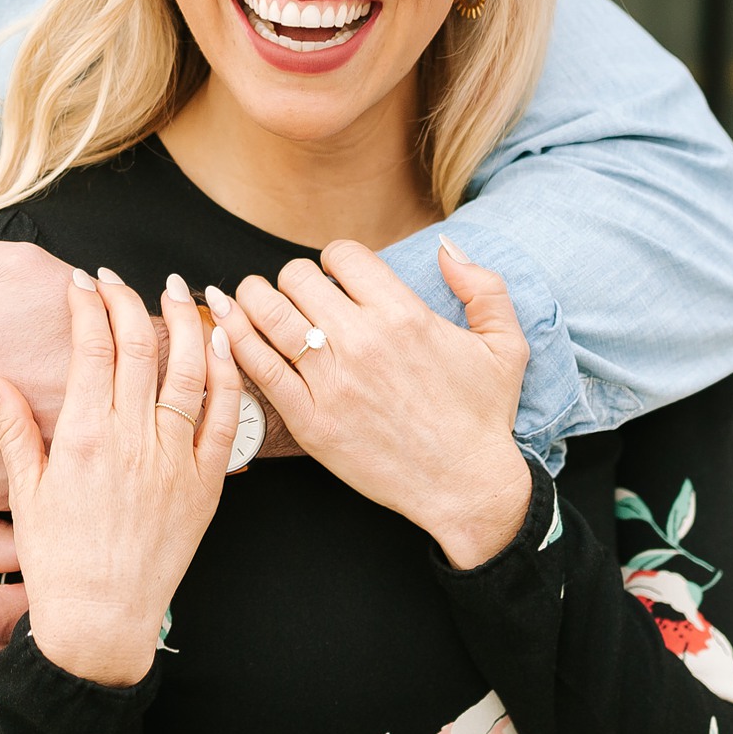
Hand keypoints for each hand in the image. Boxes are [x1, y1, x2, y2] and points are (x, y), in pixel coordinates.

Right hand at [0, 270, 239, 685]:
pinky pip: (226, 417)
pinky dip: (226, 373)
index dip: (88, 305)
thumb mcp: (24, 489)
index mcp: (83, 437)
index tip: (83, 282)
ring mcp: (174, 459)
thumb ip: (11, 426)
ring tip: (174, 289)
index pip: (91, 347)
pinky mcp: (206, 482)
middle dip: (128, 300)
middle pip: (139, 345)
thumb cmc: (58, 559)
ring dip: (183, 320)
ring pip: (188, 370)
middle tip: (119, 278)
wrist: (102, 620)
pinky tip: (220, 342)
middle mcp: (132, 440)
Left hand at [211, 237, 532, 567]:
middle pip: (296, 277)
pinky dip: (235, 337)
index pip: (343, 255)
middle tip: (299, 296)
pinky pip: (258, 365)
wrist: (467, 487)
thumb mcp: (505, 345)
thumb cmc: (483, 417)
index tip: (336, 277)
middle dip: (294, 279)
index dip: (335, 259)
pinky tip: (227, 322)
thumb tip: (446, 246)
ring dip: (254, 297)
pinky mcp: (310, 419)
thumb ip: (484, 287)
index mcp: (405, 315)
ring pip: (268, 312)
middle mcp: (363, 342)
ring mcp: (332, 381)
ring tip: (255, 300)